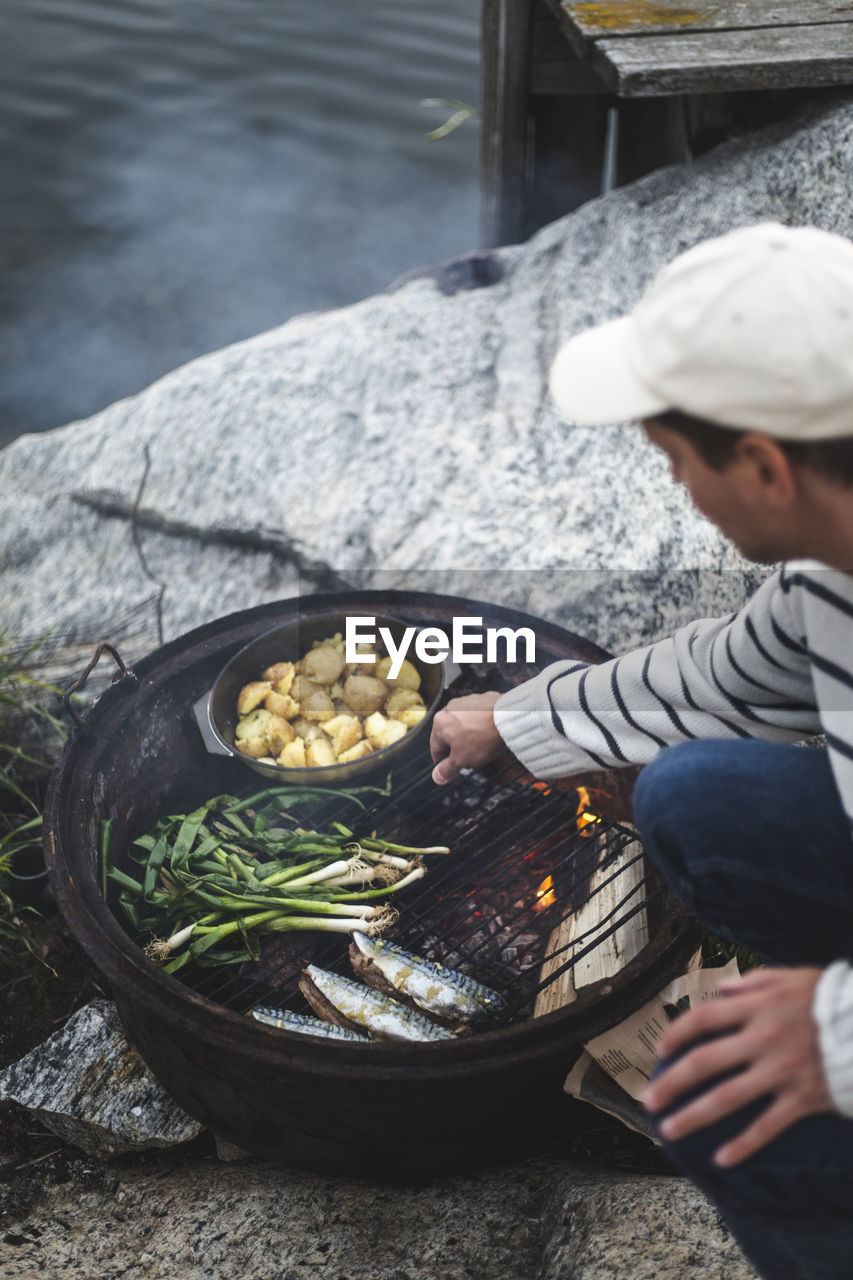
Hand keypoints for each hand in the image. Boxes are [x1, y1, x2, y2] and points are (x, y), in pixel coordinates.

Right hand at [429, 692, 503, 784]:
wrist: (508, 717)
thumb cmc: (484, 735)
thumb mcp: (461, 760)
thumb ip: (447, 769)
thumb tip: (438, 776)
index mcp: (440, 723)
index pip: (435, 748)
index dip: (443, 763)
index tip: (449, 769)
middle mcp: (451, 709)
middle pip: (451, 736)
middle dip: (459, 749)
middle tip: (469, 760)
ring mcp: (467, 703)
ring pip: (465, 726)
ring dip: (470, 738)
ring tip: (482, 748)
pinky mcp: (482, 700)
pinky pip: (479, 718)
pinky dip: (482, 727)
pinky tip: (489, 735)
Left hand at [641, 966, 832, 1167]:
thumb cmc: (829, 998)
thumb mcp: (790, 977)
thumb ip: (752, 982)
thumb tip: (721, 991)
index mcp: (756, 1007)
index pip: (703, 1019)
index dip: (675, 1035)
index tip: (659, 1052)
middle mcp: (762, 1039)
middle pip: (704, 1063)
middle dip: (672, 1083)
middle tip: (647, 1100)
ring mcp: (781, 1072)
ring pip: (727, 1098)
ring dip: (693, 1115)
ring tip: (668, 1130)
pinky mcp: (802, 1099)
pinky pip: (767, 1126)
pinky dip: (744, 1145)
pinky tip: (720, 1159)